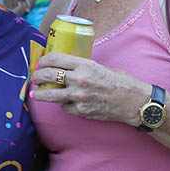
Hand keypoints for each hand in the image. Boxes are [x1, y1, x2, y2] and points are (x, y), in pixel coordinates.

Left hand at [31, 52, 150, 125]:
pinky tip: (67, 104)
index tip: (40, 63)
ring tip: (36, 95)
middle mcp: (80, 80)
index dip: (44, 61)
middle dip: (38, 77)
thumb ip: (83, 67)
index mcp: (85, 65)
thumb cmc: (121, 82)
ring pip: (51, 95)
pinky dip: (64, 106)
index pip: (56, 59)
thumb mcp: (101, 67)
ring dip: (41, 95)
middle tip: (35, 78)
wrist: (134, 102)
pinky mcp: (82, 111)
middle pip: (49, 76)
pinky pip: (65, 108)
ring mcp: (79, 97)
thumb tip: (65, 67)